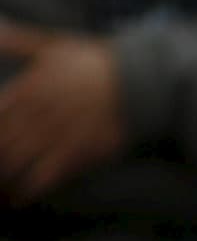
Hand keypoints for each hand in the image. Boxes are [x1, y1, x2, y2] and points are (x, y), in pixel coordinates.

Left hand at [0, 24, 127, 204]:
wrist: (139, 82)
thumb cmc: (96, 61)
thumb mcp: (54, 45)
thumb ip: (20, 41)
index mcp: (28, 86)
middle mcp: (37, 112)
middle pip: (1, 142)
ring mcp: (57, 135)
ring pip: (17, 161)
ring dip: (4, 177)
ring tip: (0, 189)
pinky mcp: (79, 153)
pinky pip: (45, 176)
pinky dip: (29, 190)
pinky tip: (19, 199)